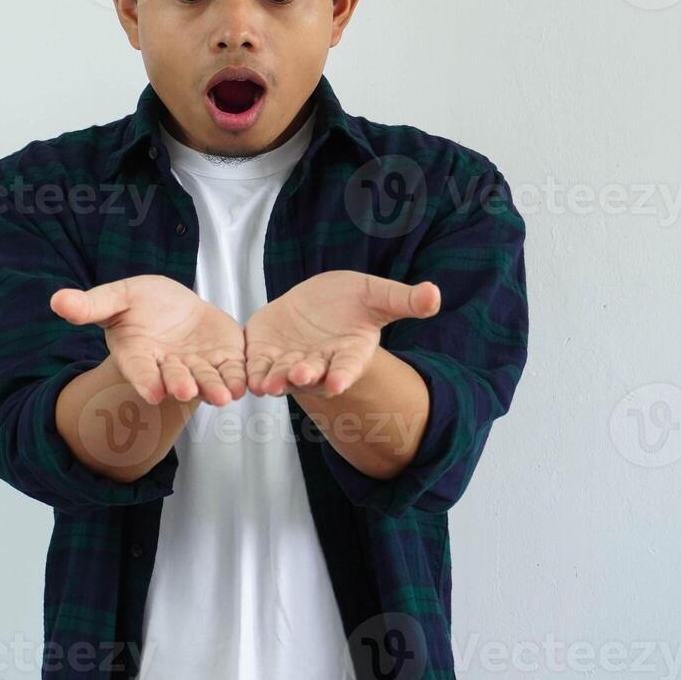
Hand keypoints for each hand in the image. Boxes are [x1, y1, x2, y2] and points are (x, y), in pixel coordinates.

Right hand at [50, 274, 246, 406]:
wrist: (175, 305)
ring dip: (214, 388)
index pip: (140, 371)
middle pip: (174, 379)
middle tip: (185, 392)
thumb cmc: (141, 303)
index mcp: (139, 355)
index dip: (145, 380)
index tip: (151, 392)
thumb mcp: (118, 297)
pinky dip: (238, 378)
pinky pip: (232, 371)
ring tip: (223, 396)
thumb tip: (56, 300)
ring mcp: (197, 366)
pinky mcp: (224, 359)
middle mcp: (168, 367)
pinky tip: (246, 384)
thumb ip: (92, 305)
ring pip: (206, 380)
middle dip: (181, 385)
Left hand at [245, 270, 439, 398]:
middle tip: (300, 376)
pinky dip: (251, 372)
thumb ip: (404, 300)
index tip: (337, 383)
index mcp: (348, 353)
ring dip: (275, 380)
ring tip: (268, 385)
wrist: (317, 303)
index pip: (347, 368)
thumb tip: (436, 294)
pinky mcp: (265, 354)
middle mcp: (320, 364)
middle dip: (305, 376)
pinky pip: (256, 366)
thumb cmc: (351, 302)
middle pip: (312, 375)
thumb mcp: (377, 295)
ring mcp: (290, 361)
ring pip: (281, 375)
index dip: (342, 376)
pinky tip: (244, 377)